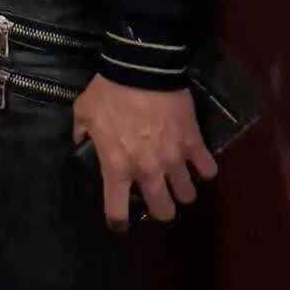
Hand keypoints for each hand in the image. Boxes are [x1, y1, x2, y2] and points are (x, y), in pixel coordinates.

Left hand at [73, 75, 217, 229]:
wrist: (140, 68)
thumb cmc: (108, 92)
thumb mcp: (83, 112)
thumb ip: (81, 133)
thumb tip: (82, 142)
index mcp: (117, 167)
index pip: (118, 212)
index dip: (118, 221)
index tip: (120, 221)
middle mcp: (148, 170)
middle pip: (164, 211)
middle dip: (161, 208)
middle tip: (158, 196)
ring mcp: (174, 159)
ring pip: (188, 195)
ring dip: (183, 190)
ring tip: (178, 180)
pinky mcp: (194, 144)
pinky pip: (208, 170)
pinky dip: (204, 169)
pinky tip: (198, 163)